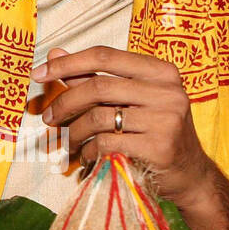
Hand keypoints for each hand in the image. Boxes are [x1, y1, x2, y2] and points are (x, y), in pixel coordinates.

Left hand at [35, 46, 214, 206]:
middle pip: (98, 87)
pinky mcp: (160, 148)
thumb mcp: (130, 99)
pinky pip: (107, 143)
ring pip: (99, 118)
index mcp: (161, 71)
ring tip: (66, 142)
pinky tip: (87, 155)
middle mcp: (168, 91)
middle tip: (48, 118)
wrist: (190, 175)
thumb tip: (54, 54)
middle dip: (64, 103)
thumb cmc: (154, 131)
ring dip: (73, 132)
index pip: (104, 56)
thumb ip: (92, 77)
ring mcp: (167, 120)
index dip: (67, 63)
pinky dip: (89, 150)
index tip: (38, 73)